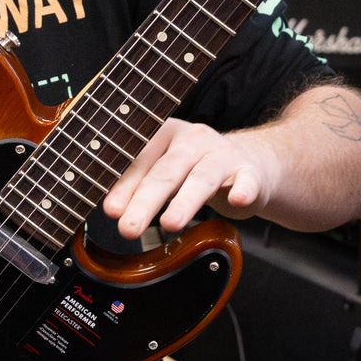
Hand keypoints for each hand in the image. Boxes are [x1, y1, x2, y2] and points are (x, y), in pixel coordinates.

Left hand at [103, 119, 281, 239]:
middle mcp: (194, 139)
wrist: (249, 164)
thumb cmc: (195, 169)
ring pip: (203, 178)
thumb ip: (139, 182)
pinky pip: (247, 181)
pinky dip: (243, 189)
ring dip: (185, 201)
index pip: (142, 159)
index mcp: (166, 133)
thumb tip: (111, 207)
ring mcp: (223, 154)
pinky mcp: (250, 173)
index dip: (124, 184)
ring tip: (169, 224)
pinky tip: (237, 200)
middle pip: (167, 171)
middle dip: (146, 200)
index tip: (111, 209)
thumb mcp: (165, 168)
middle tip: (128, 227)